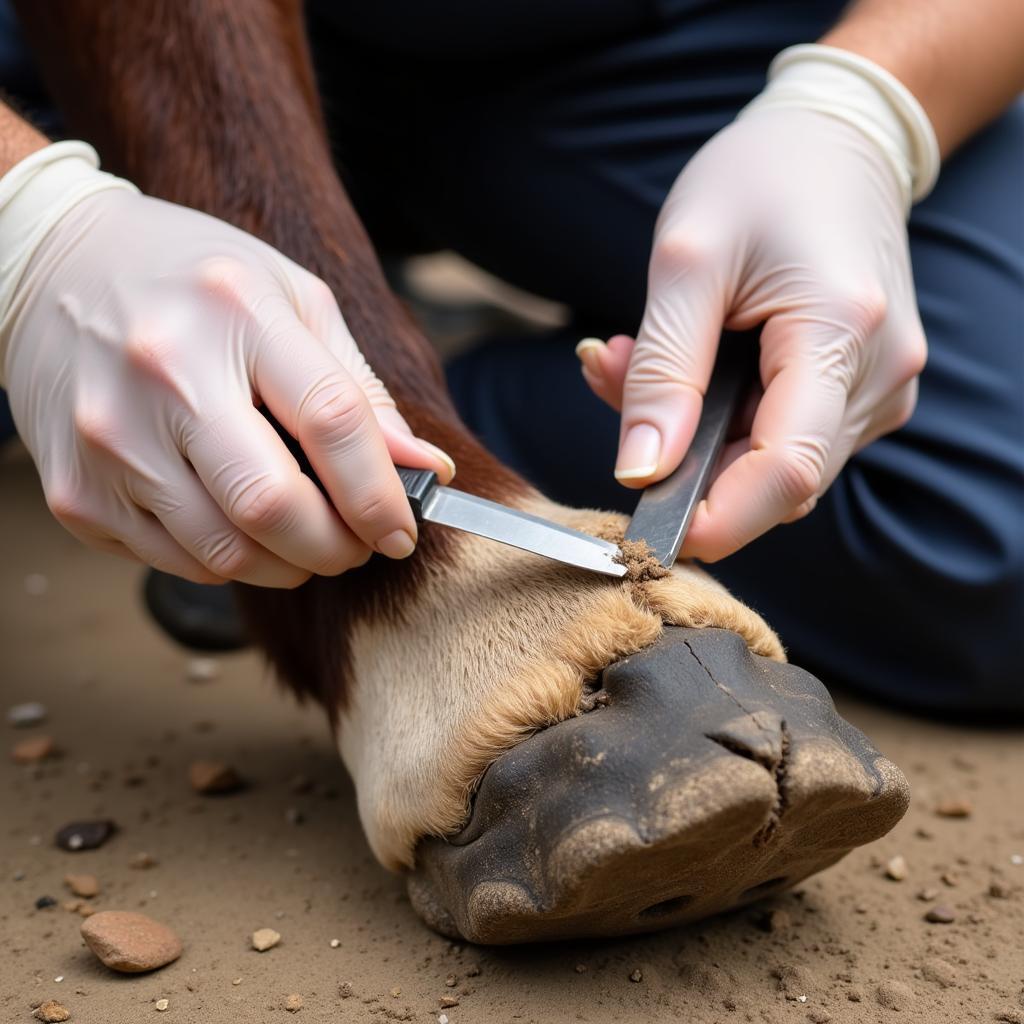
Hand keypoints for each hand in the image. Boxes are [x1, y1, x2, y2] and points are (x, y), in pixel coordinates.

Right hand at [0, 144, 452, 586]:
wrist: (53, 269)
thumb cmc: (194, 283)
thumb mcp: (291, 301)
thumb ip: (359, 389)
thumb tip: (426, 471)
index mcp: (236, 312)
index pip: (331, 423)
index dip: (380, 495)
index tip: (401, 533)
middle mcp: (164, 374)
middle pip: (273, 507)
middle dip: (336, 548)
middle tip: (356, 545)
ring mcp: (111, 439)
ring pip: (226, 553)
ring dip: (287, 564)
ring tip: (302, 537)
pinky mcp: (76, 491)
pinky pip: (176, 563)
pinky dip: (227, 561)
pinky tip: (236, 525)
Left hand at [577, 59, 930, 561]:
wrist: (837, 140)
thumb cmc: (760, 179)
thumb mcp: (686, 261)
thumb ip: (662, 372)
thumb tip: (640, 471)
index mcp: (842, 333)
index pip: (786, 472)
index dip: (717, 519)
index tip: (649, 529)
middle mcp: (879, 376)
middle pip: (777, 479)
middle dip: (689, 463)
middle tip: (618, 383)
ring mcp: (879, 388)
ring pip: (776, 464)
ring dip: (701, 436)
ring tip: (645, 358)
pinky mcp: (862, 390)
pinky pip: (787, 436)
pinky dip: (727, 421)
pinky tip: (695, 364)